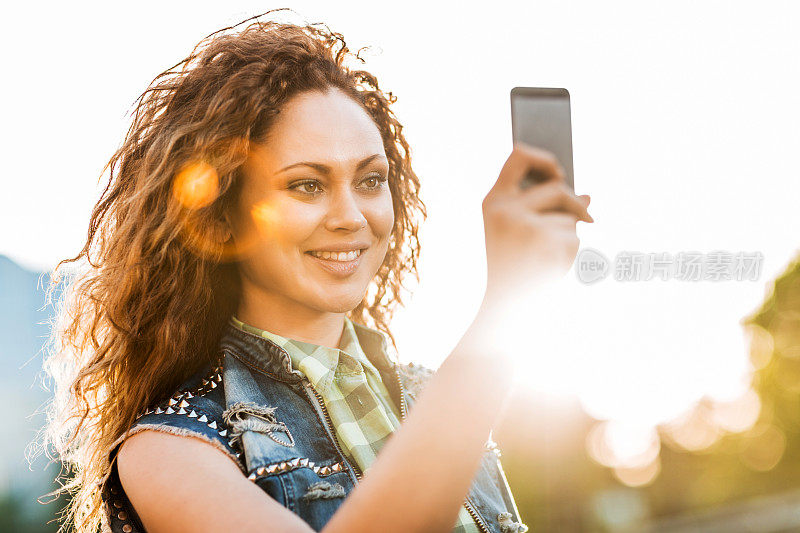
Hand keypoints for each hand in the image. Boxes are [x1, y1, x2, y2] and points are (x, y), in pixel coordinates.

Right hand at [480, 142, 592, 303]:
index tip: (558, 172)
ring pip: (569, 221)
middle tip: (583, 218)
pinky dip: (567, 255)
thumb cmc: (495, 270)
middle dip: (573, 204)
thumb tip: (588, 196)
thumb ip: (537, 210)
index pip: (520, 158)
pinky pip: (573, 242)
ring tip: (539, 261)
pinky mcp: (552, 249)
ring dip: (565, 237)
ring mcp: (532, 230)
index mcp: (493, 203)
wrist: (484, 311)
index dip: (543, 160)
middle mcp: (510, 211)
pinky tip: (546, 270)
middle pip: (559, 190)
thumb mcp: (502, 232)